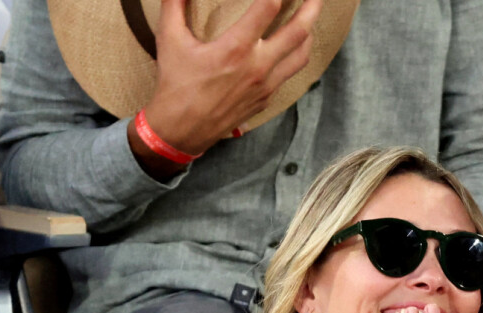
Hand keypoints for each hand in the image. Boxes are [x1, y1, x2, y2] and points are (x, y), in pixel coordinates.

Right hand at [144, 0, 322, 153]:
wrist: (181, 131)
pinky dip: (294, 57)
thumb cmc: (176, 87)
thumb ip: (174, 4)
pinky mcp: (264, 100)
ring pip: (300, 55)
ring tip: (309, 18)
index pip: (270, 6)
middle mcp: (257, 67)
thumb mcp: (169, 41)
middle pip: (299, 30)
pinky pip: (288, 74)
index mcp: (236, 48)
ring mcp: (264, 86)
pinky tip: (290, 49)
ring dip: (309, 32)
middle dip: (312, 6)